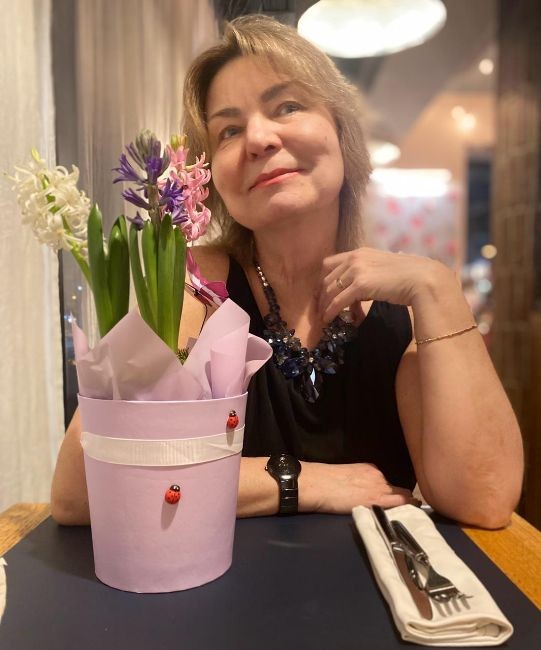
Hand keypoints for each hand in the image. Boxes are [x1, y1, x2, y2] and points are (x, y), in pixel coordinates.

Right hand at [299, 461, 417, 514]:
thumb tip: (364, 492)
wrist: (320, 484)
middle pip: (398, 488)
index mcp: (370, 468)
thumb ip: (361, 481)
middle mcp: (378, 476)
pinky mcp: (377, 500)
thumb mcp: (348, 475)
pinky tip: (415, 512)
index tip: (396, 497)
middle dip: (403, 497)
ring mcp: (379, 487)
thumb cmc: (326, 481)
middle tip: (410, 507)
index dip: (393, 491)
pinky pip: (400, 503)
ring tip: (414, 511)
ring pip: (402, 496)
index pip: (387, 481)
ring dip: (407, 504)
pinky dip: (408, 507)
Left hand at [318, 247, 450, 322]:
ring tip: (323, 318)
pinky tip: (328, 320)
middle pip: (327, 278)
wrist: (423, 279)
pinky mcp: (360, 285)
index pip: (330, 264)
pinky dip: (331, 311)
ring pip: (330, 290)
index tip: (322, 294)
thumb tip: (361, 292)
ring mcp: (356, 270)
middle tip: (320, 310)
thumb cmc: (408, 275)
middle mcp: (354, 258)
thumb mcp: (382, 269)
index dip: (323, 280)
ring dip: (324, 306)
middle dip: (321, 296)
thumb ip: (368, 275)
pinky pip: (338, 301)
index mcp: (359, 252)